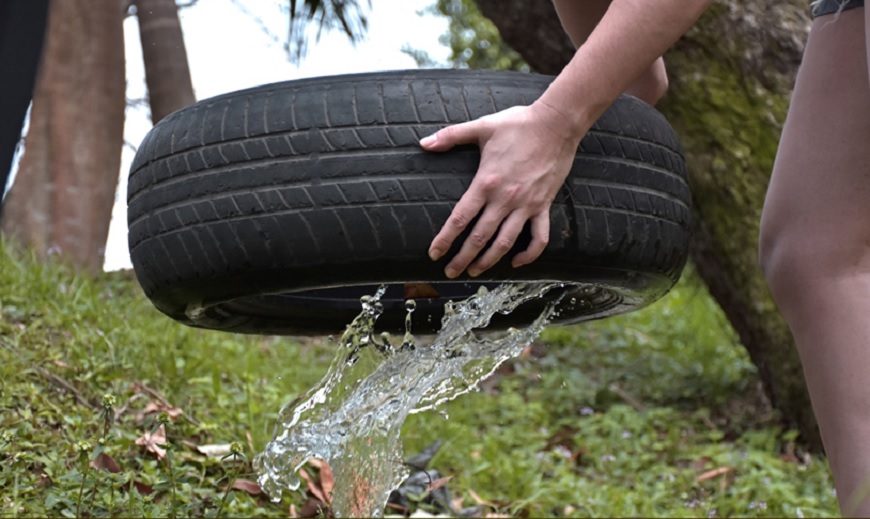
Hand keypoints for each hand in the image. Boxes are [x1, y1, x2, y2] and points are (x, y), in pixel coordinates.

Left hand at [421, 101, 584, 278]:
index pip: (460, 218)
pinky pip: (539, 237)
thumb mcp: (481, 127)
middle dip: (462, 258)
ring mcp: (526, 205)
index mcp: (486, 182)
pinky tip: (515, 261)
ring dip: (489, 261)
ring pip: (505, 243)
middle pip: (479, 237)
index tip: (434, 253)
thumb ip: (450, 136)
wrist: (556, 123)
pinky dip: (528, 254)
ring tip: (475, 272)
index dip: (445, 239)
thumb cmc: (518, 124)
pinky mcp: (544, 205)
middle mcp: (505, 199)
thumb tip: (423, 143)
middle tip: (450, 272)